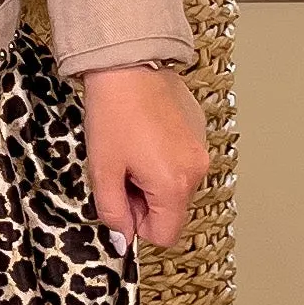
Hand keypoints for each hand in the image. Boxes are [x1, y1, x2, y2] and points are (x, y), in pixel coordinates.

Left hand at [78, 63, 209, 255]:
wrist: (128, 65)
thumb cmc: (114, 112)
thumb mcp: (103, 171)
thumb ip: (113, 212)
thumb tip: (123, 239)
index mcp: (174, 184)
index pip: (165, 235)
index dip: (137, 225)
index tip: (120, 201)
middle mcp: (196, 170)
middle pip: (171, 211)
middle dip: (144, 201)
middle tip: (121, 171)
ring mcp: (201, 150)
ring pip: (176, 187)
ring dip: (153, 180)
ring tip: (132, 151)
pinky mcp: (199, 132)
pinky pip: (181, 162)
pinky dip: (163, 159)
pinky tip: (144, 136)